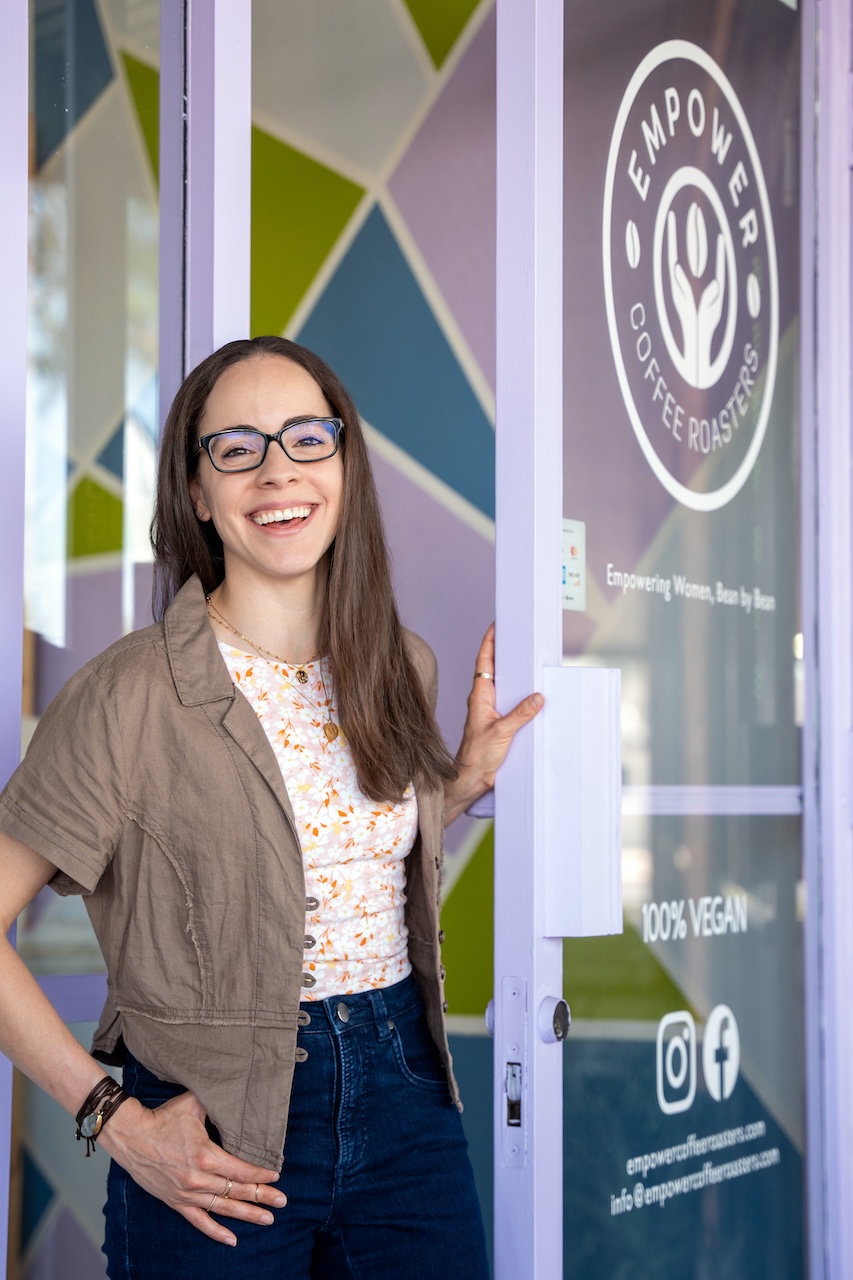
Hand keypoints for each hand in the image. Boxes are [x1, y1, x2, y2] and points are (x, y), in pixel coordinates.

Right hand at [99, 1089, 285, 1246]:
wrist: (132, 1136)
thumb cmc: (164, 1118)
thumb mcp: (193, 1104)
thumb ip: (217, 1103)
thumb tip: (237, 1097)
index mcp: (205, 1155)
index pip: (240, 1170)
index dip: (259, 1175)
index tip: (275, 1176)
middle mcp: (198, 1179)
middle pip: (236, 1190)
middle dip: (261, 1196)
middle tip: (282, 1202)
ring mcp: (187, 1193)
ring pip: (222, 1208)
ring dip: (246, 1214)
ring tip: (268, 1219)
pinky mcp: (176, 1202)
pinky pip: (199, 1221)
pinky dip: (216, 1231)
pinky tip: (232, 1239)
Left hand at [442, 624, 542, 826]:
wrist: (471, 779)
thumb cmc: (476, 756)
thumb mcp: (501, 732)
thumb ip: (520, 714)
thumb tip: (537, 697)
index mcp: (480, 696)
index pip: (483, 661)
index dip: (489, 642)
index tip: (496, 625)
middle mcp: (485, 700)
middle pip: (495, 669)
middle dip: (504, 651)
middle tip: (517, 635)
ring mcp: (492, 711)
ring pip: (505, 685)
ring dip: (515, 673)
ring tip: (529, 658)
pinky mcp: (501, 723)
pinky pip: (513, 702)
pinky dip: (522, 694)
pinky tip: (535, 694)